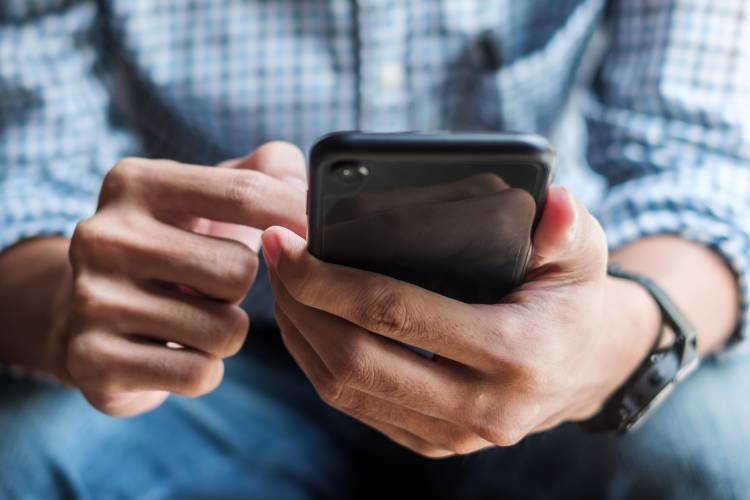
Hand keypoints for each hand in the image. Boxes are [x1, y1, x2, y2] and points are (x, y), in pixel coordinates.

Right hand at [60, 142, 306, 415]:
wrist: (91, 312)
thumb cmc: (175, 246)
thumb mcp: (208, 197)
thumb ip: (264, 171)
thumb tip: (301, 181)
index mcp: (135, 182)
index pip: (245, 193)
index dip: (296, 217)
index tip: (317, 234)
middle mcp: (103, 235)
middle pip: (239, 270)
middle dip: (241, 288)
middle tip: (211, 287)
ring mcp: (92, 300)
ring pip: (225, 330)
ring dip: (226, 332)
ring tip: (192, 318)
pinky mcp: (93, 361)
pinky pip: (199, 373)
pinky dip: (203, 369)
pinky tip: (176, 351)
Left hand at [264, 186, 658, 456]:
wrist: (586, 369)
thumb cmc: (573, 299)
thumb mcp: (582, 254)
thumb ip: (567, 227)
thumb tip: (550, 201)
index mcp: (513, 354)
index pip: (396, 315)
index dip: (330, 280)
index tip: (289, 243)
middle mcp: (481, 407)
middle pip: (356, 360)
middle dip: (301, 306)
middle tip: (275, 257)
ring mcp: (453, 434)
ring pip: (345, 390)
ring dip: (301, 335)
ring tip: (282, 283)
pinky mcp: (433, 442)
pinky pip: (356, 407)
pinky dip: (318, 363)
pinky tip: (306, 321)